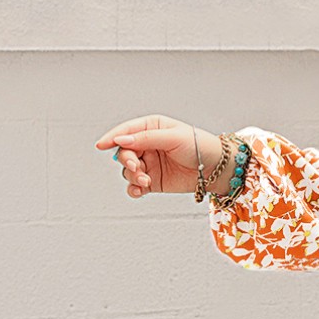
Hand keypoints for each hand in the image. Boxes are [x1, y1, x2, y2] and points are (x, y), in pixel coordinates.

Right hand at [93, 115, 219, 197]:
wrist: (216, 169)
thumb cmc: (199, 146)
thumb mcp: (172, 137)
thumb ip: (146, 138)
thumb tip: (121, 140)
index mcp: (150, 127)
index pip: (126, 131)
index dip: (112, 137)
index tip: (102, 145)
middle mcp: (146, 145)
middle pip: (124, 152)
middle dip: (127, 161)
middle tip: (137, 167)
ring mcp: (149, 164)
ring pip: (128, 171)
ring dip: (133, 176)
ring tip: (146, 180)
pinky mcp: (153, 181)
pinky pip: (135, 186)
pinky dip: (134, 189)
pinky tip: (138, 190)